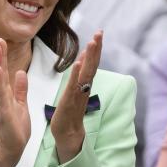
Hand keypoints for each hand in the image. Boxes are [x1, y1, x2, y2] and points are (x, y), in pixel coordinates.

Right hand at [0, 38, 29, 166]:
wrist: (13, 149)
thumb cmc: (16, 129)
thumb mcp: (21, 105)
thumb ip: (20, 89)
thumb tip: (20, 73)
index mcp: (6, 95)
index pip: (3, 73)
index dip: (2, 57)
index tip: (2, 42)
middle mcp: (1, 98)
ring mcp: (1, 105)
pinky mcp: (4, 113)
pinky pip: (2, 95)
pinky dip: (0, 82)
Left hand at [50, 31, 101, 163]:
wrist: (67, 133)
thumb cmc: (69, 112)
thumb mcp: (74, 90)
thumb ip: (79, 76)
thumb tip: (82, 60)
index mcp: (84, 84)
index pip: (92, 63)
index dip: (96, 49)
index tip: (99, 33)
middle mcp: (84, 87)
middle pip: (92, 65)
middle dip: (96, 49)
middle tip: (100, 33)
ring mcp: (78, 94)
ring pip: (86, 73)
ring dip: (90, 57)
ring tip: (92, 42)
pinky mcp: (70, 102)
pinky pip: (75, 86)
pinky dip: (77, 74)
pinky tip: (79, 63)